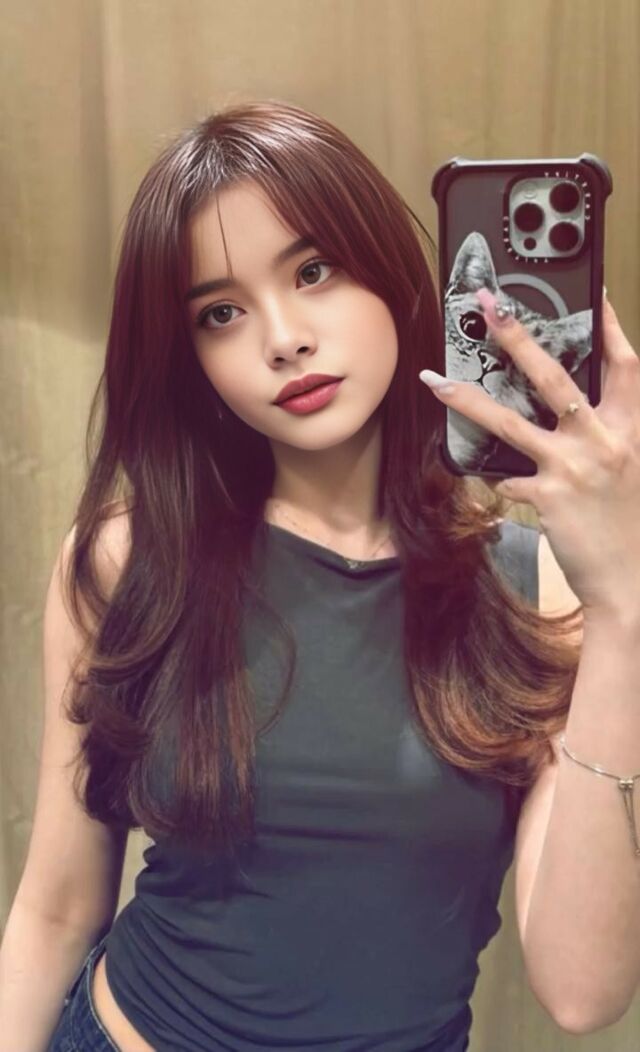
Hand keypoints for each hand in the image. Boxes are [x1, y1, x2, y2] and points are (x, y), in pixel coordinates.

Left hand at [419, 288, 639, 615]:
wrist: (632, 581)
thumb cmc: (630, 525)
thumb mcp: (630, 470)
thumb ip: (607, 436)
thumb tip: (572, 410)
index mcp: (630, 431)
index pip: (625, 367)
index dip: (611, 327)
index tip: (594, 295)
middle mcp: (604, 441)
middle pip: (555, 378)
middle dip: (519, 338)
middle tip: (491, 308)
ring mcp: (573, 467)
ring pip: (510, 422)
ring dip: (469, 399)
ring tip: (436, 381)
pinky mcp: (547, 496)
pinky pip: (506, 478)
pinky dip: (492, 476)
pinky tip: (476, 473)